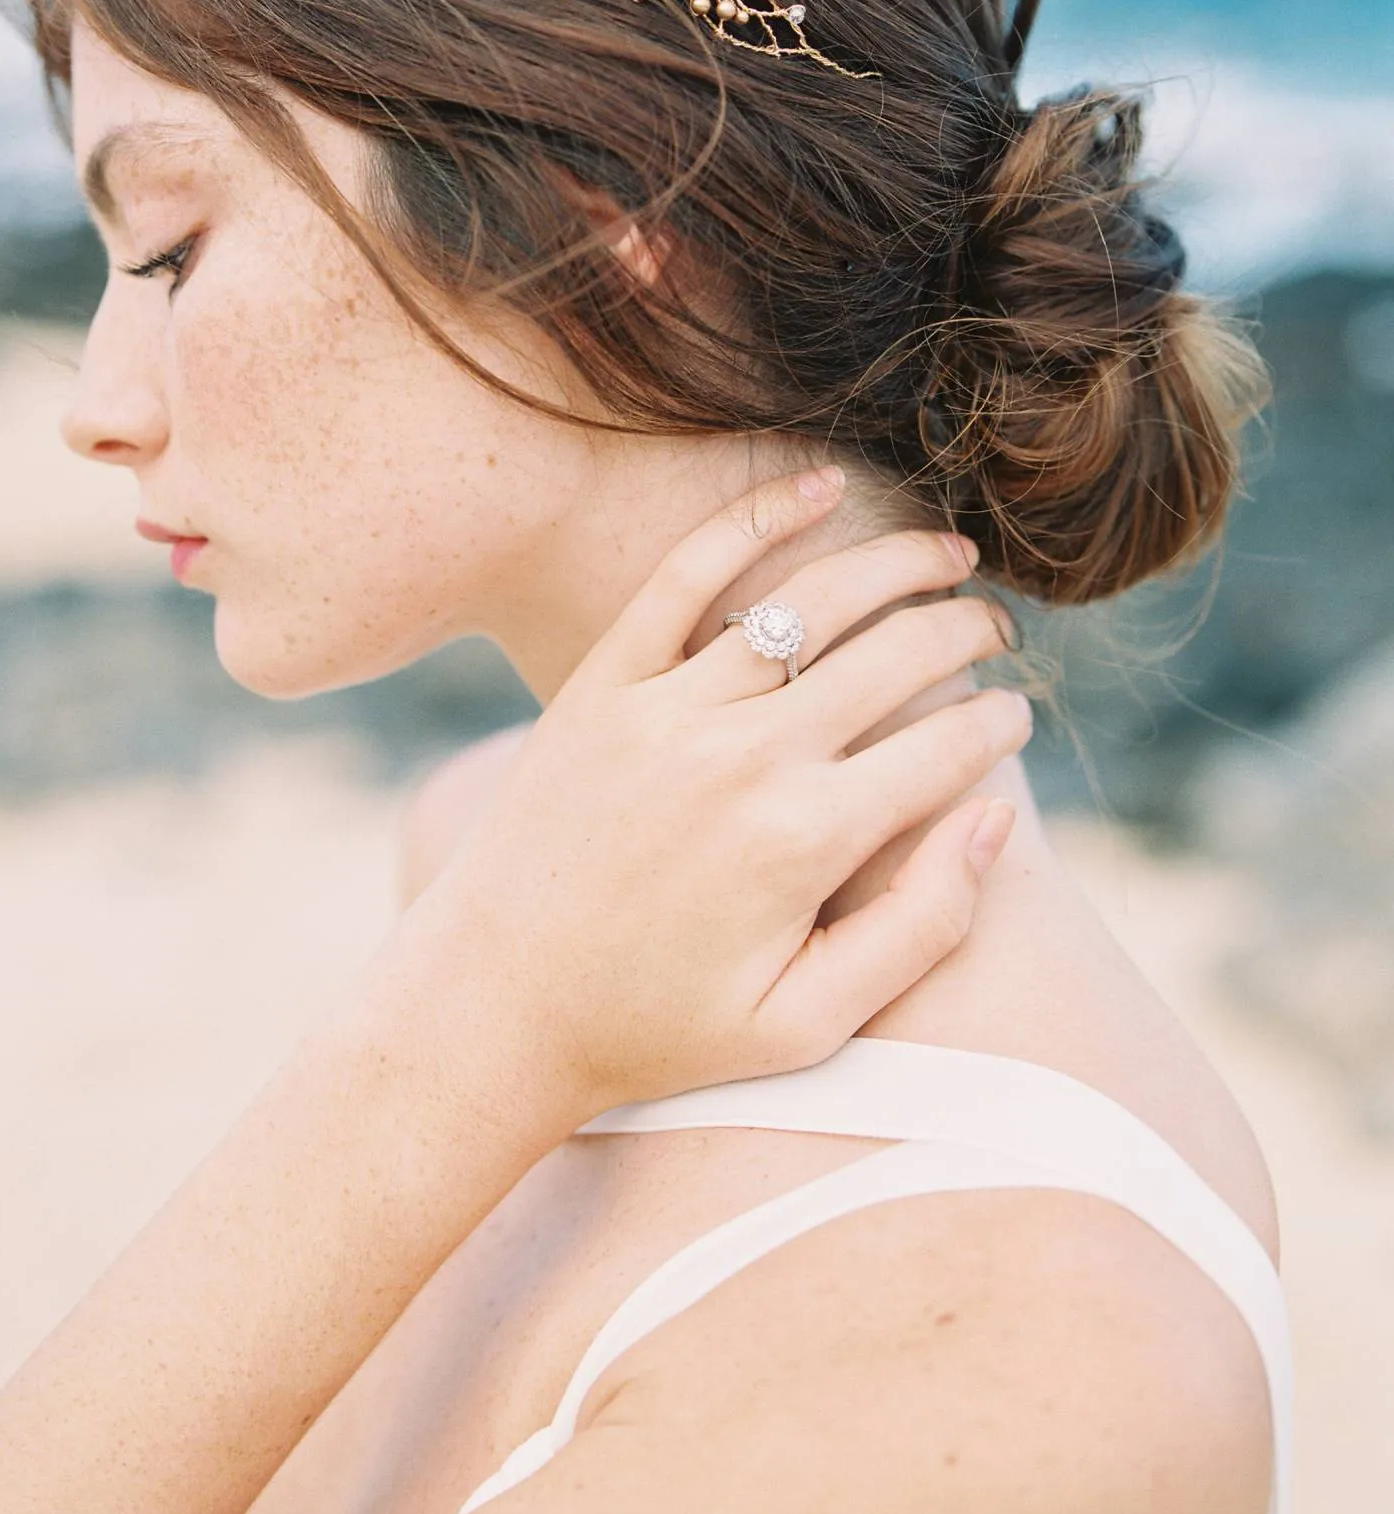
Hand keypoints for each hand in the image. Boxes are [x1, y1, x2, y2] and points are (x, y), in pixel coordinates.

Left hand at [419, 467, 1028, 1125]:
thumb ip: (921, 927)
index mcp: (806, 841)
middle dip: (968, 630)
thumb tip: (998, 815)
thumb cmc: (659, 1029)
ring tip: (948, 554)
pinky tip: (820, 484)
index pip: (946, 745)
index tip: (1016, 716)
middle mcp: (744, 757)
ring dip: (897, 564)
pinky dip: (759, 518)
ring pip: (811, 601)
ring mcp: (669, 707)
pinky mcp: (606, 680)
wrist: (497, 1005)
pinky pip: (689, 574)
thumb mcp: (806, 1024)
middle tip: (998, 629)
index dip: (999, 722)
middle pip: (896, 655)